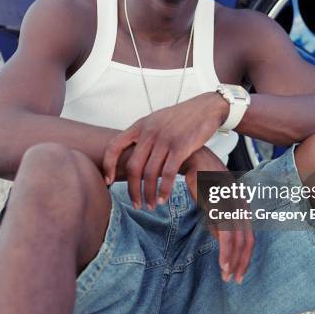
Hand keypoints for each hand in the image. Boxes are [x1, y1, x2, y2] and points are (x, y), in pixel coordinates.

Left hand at [102, 92, 228, 209]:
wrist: (205, 108)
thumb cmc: (181, 117)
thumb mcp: (156, 120)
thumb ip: (143, 135)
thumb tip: (129, 152)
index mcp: (140, 125)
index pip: (114, 146)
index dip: (108, 165)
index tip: (109, 182)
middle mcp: (150, 132)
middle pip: (133, 166)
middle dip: (132, 189)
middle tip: (136, 204)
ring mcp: (165, 139)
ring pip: (150, 173)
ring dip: (149, 193)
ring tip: (151, 205)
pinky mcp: (181, 146)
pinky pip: (168, 173)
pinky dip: (164, 190)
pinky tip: (163, 199)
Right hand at [181, 147, 254, 284]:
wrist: (192, 158)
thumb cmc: (200, 178)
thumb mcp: (212, 201)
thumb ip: (218, 220)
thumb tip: (220, 240)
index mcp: (241, 204)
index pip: (248, 235)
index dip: (245, 255)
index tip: (238, 270)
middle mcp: (241, 205)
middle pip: (248, 240)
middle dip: (242, 262)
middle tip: (235, 280)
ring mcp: (232, 206)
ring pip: (238, 240)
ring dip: (233, 261)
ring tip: (227, 276)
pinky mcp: (220, 207)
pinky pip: (226, 234)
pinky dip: (226, 252)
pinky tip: (222, 264)